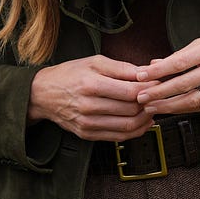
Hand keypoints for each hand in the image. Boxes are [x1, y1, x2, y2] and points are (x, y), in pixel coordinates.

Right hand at [28, 55, 155, 140]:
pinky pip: (118, 137)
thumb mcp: (94, 61)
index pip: (131, 92)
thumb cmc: (69, 74)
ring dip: (146, 119)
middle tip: (157, 96)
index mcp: (91, 84)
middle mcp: (89, 106)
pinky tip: (142, 122)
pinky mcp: (87, 134)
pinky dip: (135, 131)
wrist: (42, 94)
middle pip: (131, 109)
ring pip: (128, 126)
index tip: (157, 83)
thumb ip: (122, 68)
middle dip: (149, 103)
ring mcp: (88, 123)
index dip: (149, 89)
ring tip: (151, 108)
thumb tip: (146, 72)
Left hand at [134, 30, 199, 113]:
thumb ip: (181, 54)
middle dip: (159, 92)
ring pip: (193, 100)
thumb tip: (154, 63)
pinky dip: (184, 109)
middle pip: (185, 84)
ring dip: (169, 106)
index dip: (159, 71)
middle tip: (141, 96)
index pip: (181, 62)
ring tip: (151, 106)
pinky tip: (169, 108)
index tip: (141, 75)